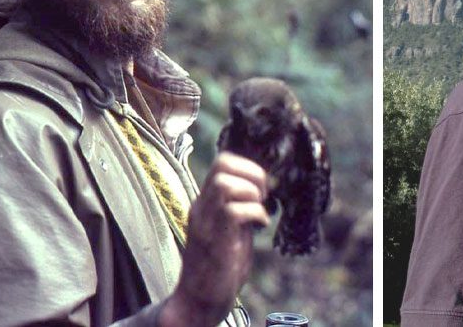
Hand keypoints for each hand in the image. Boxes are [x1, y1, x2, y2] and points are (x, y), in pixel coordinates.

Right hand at [161, 152, 269, 326]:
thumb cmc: (220, 267)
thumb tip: (263, 191)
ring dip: (252, 193)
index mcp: (205, 202)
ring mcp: (205, 222)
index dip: (249, 167)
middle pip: (222, 164)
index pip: (222, 162)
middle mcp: (201, 207)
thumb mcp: (232, 229)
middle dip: (253, 173)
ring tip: (259, 211)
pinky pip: (234, 211)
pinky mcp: (214, 240)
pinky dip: (255, 214)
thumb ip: (240, 208)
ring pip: (225, 184)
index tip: (262, 189)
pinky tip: (260, 227)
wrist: (199, 300)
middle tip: (263, 196)